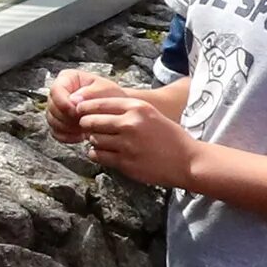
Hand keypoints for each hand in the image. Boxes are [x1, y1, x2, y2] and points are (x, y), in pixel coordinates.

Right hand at [44, 67, 127, 141]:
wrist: (115, 110)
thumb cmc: (111, 97)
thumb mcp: (105, 89)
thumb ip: (90, 92)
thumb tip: (73, 100)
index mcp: (68, 78)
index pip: (55, 90)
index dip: (63, 103)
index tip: (75, 111)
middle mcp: (59, 92)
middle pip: (52, 107)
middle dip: (67, 117)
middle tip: (83, 121)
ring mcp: (56, 108)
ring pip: (52, 121)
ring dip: (68, 128)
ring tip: (85, 128)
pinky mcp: (58, 123)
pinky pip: (55, 132)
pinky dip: (67, 136)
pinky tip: (80, 135)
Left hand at [80, 92, 197, 189]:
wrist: (187, 160)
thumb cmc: (169, 136)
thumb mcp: (150, 114)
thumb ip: (126, 110)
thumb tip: (96, 108)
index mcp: (137, 108)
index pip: (100, 103)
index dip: (85, 107)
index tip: (79, 110)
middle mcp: (130, 124)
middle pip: (92, 121)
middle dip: (86, 124)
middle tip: (87, 127)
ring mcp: (127, 144)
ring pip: (94, 139)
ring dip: (93, 140)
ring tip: (100, 141)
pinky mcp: (125, 162)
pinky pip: (99, 155)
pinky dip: (96, 154)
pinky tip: (103, 153)